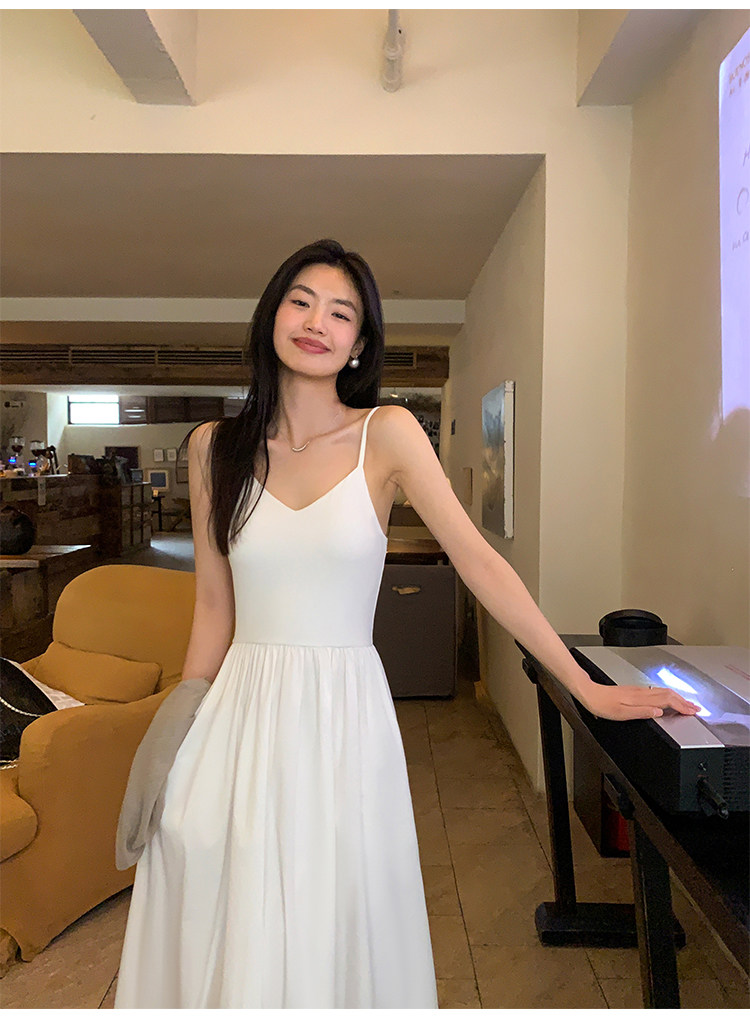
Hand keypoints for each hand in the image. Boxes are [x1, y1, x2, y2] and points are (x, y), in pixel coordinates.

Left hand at [577, 677, 700, 720]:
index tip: (692, 711)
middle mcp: (641, 692)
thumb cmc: (602, 704)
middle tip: (695, 708)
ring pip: (662, 691)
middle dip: (684, 701)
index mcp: (640, 698)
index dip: (682, 706)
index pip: (667, 700)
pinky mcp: (633, 690)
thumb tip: (659, 712)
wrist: (589, 693)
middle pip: (668, 694)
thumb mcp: (621, 713)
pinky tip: (665, 698)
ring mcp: (637, 690)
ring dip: (676, 697)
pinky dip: (666, 695)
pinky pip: (655, 691)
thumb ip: (641, 712)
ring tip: (685, 703)